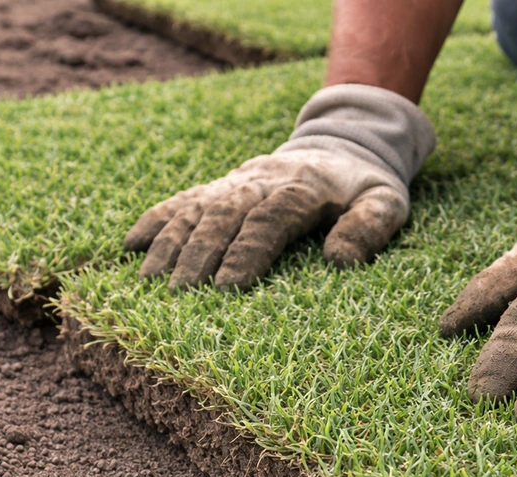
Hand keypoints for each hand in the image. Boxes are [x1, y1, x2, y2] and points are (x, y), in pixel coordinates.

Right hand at [125, 85, 435, 291]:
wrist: (342, 142)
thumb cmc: (365, 187)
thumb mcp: (386, 203)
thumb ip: (370, 228)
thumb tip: (340, 262)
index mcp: (305, 187)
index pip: (270, 219)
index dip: (247, 251)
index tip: (227, 286)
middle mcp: (263, 181)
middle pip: (225, 214)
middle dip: (200, 253)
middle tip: (179, 294)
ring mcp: (237, 181)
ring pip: (197, 208)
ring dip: (170, 243)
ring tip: (150, 281)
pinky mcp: (219, 185)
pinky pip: (182, 199)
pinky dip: (155, 219)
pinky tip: (130, 244)